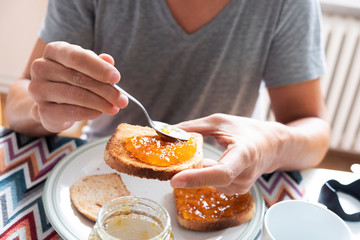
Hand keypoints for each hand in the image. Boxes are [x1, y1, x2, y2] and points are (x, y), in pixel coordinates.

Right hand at [28, 41, 127, 132]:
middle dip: (105, 90)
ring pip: (75, 95)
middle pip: (78, 78)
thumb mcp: (87, 68)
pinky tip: (99, 113)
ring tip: (114, 108)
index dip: (99, 68)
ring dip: (100, 103)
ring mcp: (38, 89)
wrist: (52, 103)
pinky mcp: (42, 110)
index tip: (117, 78)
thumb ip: (98, 64)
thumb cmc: (73, 80)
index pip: (77, 57)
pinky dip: (88, 113)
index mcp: (54, 51)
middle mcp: (41, 67)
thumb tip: (110, 60)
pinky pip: (69, 112)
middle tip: (122, 100)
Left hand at [170, 113, 288, 193]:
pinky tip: (204, 163)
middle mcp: (245, 175)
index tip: (175, 180)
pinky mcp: (236, 190)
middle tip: (169, 164)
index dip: (196, 177)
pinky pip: (212, 183)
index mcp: (244, 154)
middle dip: (188, 173)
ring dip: (195, 171)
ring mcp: (242, 186)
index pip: (221, 172)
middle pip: (211, 180)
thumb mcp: (220, 122)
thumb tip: (169, 131)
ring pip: (208, 182)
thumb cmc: (247, 130)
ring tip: (194, 157)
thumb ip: (194, 127)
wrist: (272, 145)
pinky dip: (203, 174)